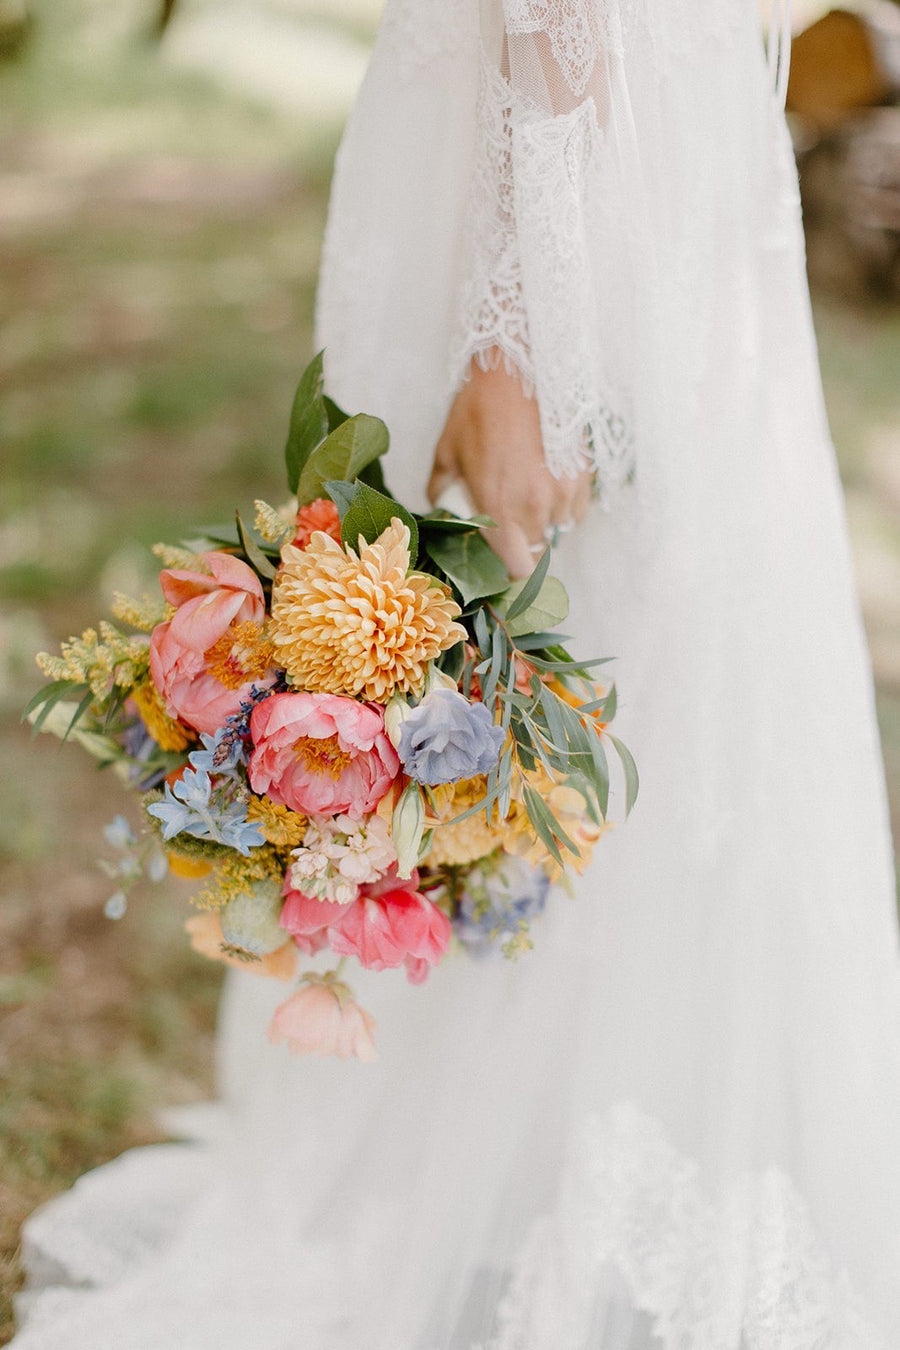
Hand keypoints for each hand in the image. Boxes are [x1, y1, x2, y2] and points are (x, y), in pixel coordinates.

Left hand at [427, 353, 591, 577]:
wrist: (516, 369)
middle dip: (523, 540)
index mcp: (498, 510)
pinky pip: (576, 506)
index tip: (503, 565)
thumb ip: (441, 489)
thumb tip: (437, 505)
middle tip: (509, 518)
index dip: (511, 573)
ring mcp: (562, 491)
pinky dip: (563, 502)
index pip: (517, 569)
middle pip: (536, 549)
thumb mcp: (448, 451)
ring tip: (527, 492)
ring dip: (544, 520)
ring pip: (558, 527)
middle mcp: (534, 508)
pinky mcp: (582, 473)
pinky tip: (547, 479)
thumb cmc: (477, 410)